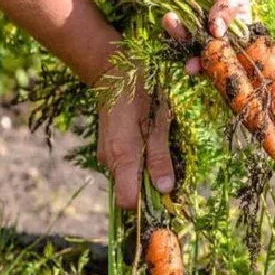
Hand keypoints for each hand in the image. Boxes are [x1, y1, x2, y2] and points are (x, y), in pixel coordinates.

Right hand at [97, 67, 173, 209]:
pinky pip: (123, 165)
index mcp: (122, 157)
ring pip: (127, 177)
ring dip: (144, 172)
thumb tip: (165, 189)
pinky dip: (137, 162)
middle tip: (169, 167)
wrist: (113, 71)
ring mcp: (106, 154)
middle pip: (129, 190)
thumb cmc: (140, 94)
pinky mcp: (107, 147)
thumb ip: (159, 158)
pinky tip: (148, 143)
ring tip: (159, 149)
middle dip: (149, 186)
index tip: (164, 196)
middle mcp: (109, 160)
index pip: (127, 200)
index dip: (145, 204)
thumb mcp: (158, 124)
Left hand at [152, 0, 251, 73]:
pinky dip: (171, 32)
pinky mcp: (177, 18)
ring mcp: (196, 21)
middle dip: (203, 59)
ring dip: (182, 40)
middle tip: (192, 67)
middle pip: (215, 50)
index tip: (218, 61)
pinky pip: (175, 35)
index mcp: (237, 13)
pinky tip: (168, 18)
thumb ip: (227, 3)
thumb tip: (219, 33)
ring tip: (172, 21)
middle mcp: (218, 21)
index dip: (229, 54)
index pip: (238, 42)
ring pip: (193, 44)